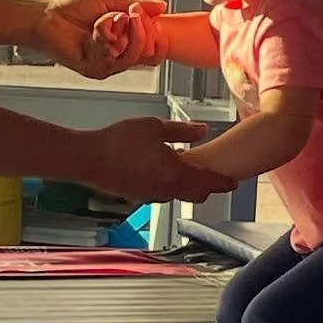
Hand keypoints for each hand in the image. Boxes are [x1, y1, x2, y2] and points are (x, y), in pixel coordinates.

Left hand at [32, 0, 167, 78]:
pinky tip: (95, 29)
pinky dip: (105, 36)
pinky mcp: (94, 70)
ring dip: (123, 32)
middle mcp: (119, 56)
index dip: (159, 36)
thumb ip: (138, 5)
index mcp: (126, 42)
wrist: (47, 17)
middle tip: (132, 13)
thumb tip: (162, 6)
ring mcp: (107, 65)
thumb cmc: (73, 9)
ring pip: (132, 56)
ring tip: (109, 18)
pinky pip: (112, 56)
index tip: (153, 18)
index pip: (155, 50)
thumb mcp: (111, 1)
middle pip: (149, 55)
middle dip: (144, 31)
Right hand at [83, 117, 227, 203]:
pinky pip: (163, 193)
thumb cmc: (119, 140)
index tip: (235, 182)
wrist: (88, 159)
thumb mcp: (154, 126)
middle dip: (209, 187)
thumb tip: (203, 130)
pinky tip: (164, 170)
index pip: (209, 182)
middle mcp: (166, 189)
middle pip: (197, 194)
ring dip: (188, 186)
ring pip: (179, 195)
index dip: (224, 183)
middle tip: (216, 178)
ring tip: (189, 169)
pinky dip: (170, 185)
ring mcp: (152, 196)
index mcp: (175, 172)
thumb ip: (182, 131)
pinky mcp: (138, 196)